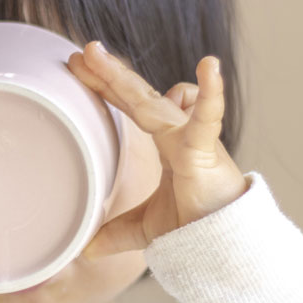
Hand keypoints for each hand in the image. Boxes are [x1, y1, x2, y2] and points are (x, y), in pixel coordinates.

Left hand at [66, 41, 248, 258]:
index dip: (106, 86)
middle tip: (81, 50)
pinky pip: (208, 117)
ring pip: (155, 101)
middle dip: (108, 73)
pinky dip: (210, 94)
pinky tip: (209, 66)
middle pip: (136, 96)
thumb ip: (115, 234)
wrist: (224, 244)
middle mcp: (177, 132)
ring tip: (99, 55)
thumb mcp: (145, 228)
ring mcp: (191, 137)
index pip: (130, 106)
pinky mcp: (206, 149)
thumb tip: (85, 251)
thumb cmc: (195, 226)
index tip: (77, 67)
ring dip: (124, 78)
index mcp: (164, 142)